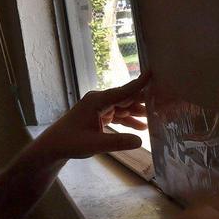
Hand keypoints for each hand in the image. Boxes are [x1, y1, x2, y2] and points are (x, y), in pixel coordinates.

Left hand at [37, 71, 151, 160]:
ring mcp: (100, 107)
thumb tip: (141, 140)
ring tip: (157, 115)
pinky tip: (142, 127)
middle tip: (165, 99)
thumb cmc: (70, 142)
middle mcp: (99, 100)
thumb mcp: (94, 144)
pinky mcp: (100, 116)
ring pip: (124, 107)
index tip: (153, 72)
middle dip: (144, 99)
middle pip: (126, 97)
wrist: (54, 146)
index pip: (122, 91)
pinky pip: (118, 115)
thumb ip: (117, 142)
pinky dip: (129, 120)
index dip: (139, 83)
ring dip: (138, 111)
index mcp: (97, 101)